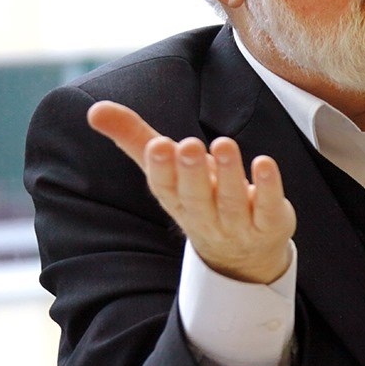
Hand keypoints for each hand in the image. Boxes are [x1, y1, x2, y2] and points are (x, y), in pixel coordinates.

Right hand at [86, 100, 295, 283]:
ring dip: (228, 174)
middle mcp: (204, 216)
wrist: (242, 256)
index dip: (161, 169)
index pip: (164, 188)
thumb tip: (94, 109)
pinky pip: (269, 208)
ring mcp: (238, 224)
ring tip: (225, 144)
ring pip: (232, 201)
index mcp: (176, 200)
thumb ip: (134, 138)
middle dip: (191, 172)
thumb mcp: (168, 170)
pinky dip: (268, 188)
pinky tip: (264, 163)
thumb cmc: (199, 197)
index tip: (158, 145)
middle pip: (195, 197)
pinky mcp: (270, 224)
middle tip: (190, 145)